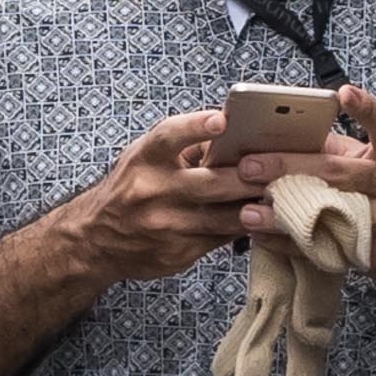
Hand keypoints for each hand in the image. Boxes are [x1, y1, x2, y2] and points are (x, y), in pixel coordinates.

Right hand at [53, 111, 265, 284]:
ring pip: (221, 218)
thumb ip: (184, 145)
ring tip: (280, 196)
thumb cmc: (129, 188)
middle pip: (209, 184)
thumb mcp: (144, 157)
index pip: (169, 137)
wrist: (94, 239)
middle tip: (277, 169)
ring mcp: (165, 227)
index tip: (222, 121)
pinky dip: (242, 228)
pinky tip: (260, 220)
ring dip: (253, 207)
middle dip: (247, 177)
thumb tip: (236, 131)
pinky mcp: (177, 254)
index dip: (196, 127)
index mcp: (144, 159)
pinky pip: (220, 240)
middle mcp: (151, 192)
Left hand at [236, 86, 375, 281]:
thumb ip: (340, 149)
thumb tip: (283, 135)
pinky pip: (323, 246)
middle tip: (248, 166)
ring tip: (247, 210)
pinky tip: (261, 236)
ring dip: (281, 213)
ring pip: (325, 213)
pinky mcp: (372, 252)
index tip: (343, 93)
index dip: (366, 108)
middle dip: (287, 167)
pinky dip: (288, 243)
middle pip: (337, 172)